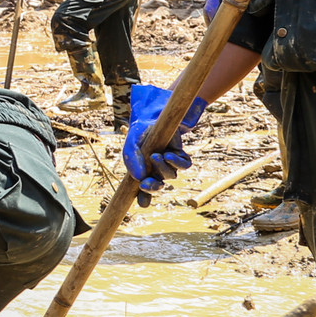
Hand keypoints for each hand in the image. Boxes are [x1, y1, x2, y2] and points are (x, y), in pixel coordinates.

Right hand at [122, 84, 206, 205]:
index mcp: (142, 171)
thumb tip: (139, 178)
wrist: (154, 114)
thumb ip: (131, 160)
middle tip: (146, 183)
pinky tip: (169, 154)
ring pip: (170, 175)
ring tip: (156, 155)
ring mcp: (169, 163)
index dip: (144, 198)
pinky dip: (177, 162)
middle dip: (153, 188)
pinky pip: (184, 165)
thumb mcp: (131, 144)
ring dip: (163, 168)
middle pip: (157, 187)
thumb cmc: (140, 131)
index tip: (143, 202)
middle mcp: (156, 170)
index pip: (143, 191)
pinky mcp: (180, 155)